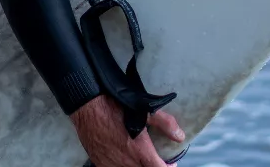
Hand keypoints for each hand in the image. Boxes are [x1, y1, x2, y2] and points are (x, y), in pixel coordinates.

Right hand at [70, 94, 184, 166]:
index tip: (171, 163)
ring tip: (141, 159)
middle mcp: (127, 164)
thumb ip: (165, 124)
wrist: (89, 108)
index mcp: (140, 153)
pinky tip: (125, 159)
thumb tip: (180, 136)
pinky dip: (124, 166)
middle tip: (157, 160)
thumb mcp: (144, 111)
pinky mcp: (101, 165)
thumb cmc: (117, 107)